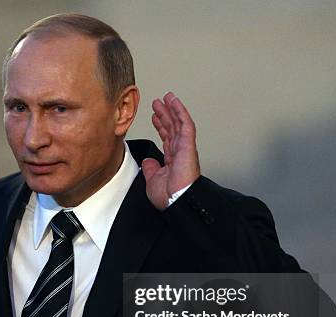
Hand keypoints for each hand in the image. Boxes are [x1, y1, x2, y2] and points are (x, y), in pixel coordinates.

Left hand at [142, 92, 200, 209]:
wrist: (176, 200)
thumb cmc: (169, 196)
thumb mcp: (153, 180)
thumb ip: (151, 169)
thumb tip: (148, 161)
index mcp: (172, 160)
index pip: (166, 138)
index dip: (160, 126)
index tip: (155, 116)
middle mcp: (179, 152)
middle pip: (172, 128)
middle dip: (165, 114)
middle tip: (158, 102)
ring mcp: (184, 147)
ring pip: (178, 123)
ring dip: (172, 109)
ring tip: (166, 97)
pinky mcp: (188, 144)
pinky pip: (185, 124)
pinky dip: (180, 111)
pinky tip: (174, 102)